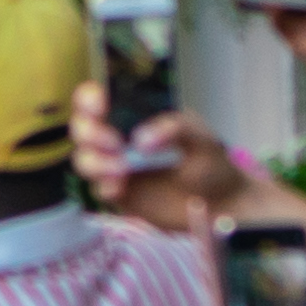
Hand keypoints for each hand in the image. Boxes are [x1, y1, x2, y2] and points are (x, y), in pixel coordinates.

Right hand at [81, 108, 260, 232]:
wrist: (222, 206)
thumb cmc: (212, 164)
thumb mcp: (200, 137)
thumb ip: (174, 128)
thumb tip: (139, 141)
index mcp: (137, 115)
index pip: (100, 99)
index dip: (89, 99)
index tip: (100, 106)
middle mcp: (120, 138)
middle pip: (82, 128)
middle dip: (90, 133)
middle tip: (115, 143)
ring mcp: (116, 167)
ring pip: (83, 159)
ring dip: (95, 162)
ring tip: (121, 169)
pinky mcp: (119, 195)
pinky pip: (97, 188)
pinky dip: (104, 185)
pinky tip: (121, 187)